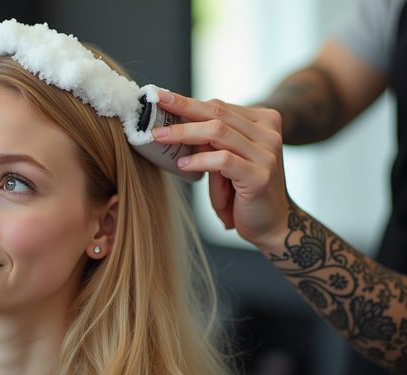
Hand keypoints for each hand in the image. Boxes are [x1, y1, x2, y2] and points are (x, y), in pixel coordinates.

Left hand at [151, 90, 291, 246]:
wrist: (272, 224)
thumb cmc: (243, 192)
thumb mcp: (226, 160)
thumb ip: (210, 142)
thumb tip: (175, 124)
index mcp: (263, 122)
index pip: (219, 106)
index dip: (188, 102)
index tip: (160, 97)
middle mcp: (268, 133)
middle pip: (217, 113)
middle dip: (182, 108)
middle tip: (155, 105)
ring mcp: (267, 153)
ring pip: (218, 131)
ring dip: (184, 132)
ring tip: (160, 136)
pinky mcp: (260, 175)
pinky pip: (223, 160)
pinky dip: (199, 160)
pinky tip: (183, 165)